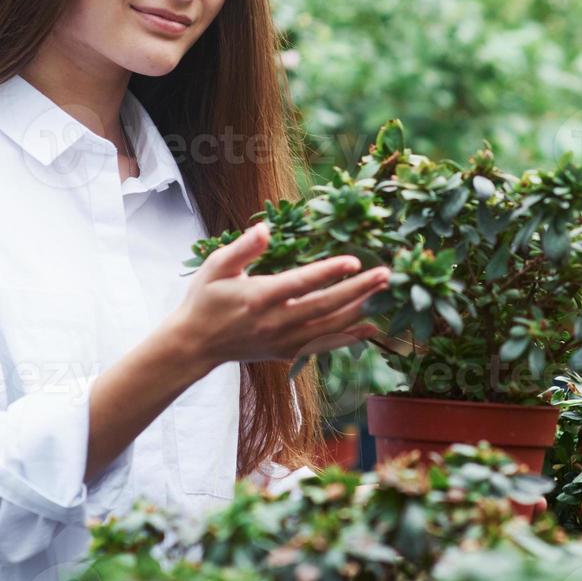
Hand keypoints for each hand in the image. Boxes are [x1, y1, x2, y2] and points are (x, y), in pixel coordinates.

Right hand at [168, 221, 389, 367]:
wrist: (195, 345)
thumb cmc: (206, 299)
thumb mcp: (216, 267)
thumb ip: (243, 248)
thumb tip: (266, 228)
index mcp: (259, 297)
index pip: (302, 283)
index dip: (329, 271)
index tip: (355, 260)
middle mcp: (276, 322)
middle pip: (325, 306)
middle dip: (359, 290)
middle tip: (386, 275)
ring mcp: (284, 340)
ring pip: (330, 327)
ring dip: (361, 310)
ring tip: (386, 293)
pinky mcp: (288, 352)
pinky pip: (325, 344)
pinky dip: (350, 336)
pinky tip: (372, 326)